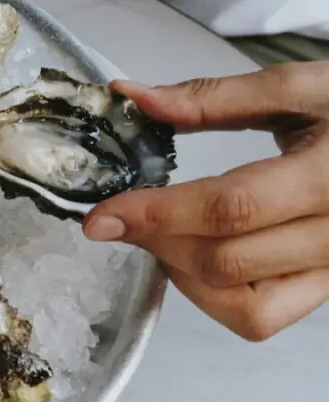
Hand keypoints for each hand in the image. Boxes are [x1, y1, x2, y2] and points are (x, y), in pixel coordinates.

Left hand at [83, 65, 328, 339]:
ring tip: (164, 236)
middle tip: (124, 217)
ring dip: (187, 279)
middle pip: (229, 262)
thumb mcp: (300, 85)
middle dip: (160, 243)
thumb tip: (132, 96)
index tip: (101, 216)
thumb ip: (212, 97)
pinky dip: (220, 296)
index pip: (230, 208)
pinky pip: (268, 315)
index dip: (157, 215)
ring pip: (248, 308)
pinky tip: (202, 254)